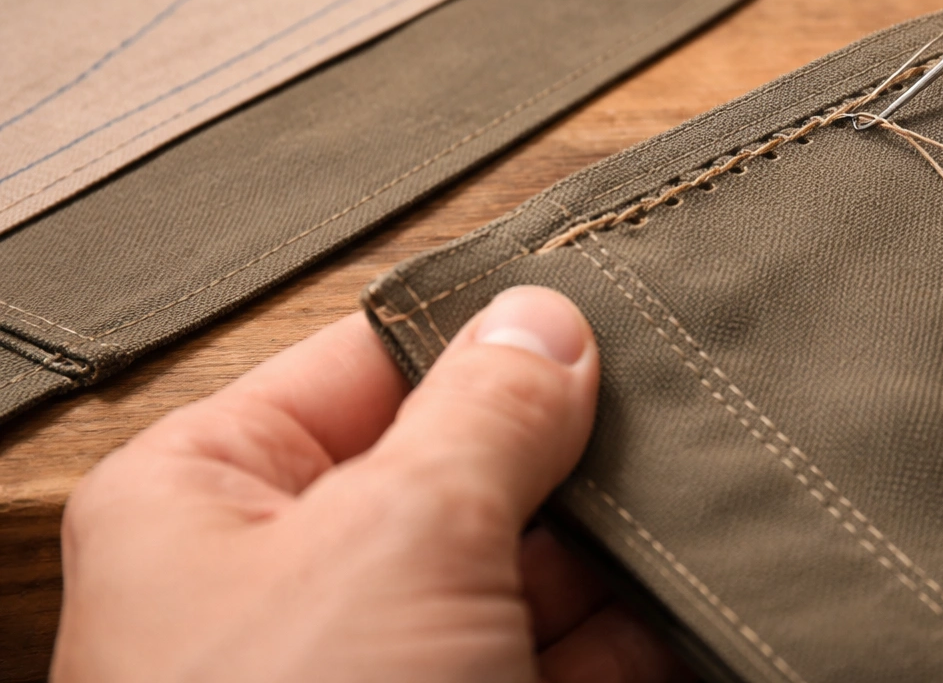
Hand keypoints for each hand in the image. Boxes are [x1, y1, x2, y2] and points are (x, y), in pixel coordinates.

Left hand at [52, 287, 686, 682]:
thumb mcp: (397, 536)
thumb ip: (487, 414)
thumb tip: (549, 320)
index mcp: (217, 495)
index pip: (375, 359)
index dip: (492, 331)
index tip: (605, 301)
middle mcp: (299, 576)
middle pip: (466, 462)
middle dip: (578, 447)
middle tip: (688, 398)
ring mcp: (393, 663)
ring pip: (534, 565)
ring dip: (625, 540)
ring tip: (719, 485)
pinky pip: (572, 655)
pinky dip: (640, 629)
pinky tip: (707, 589)